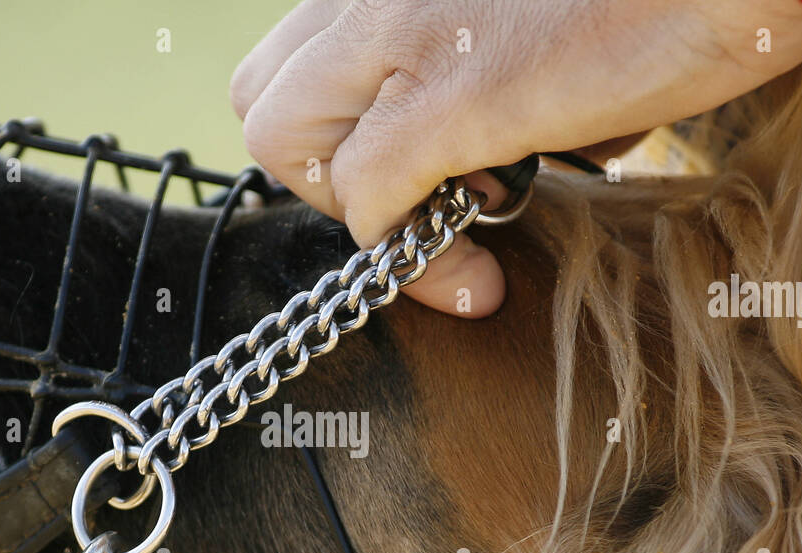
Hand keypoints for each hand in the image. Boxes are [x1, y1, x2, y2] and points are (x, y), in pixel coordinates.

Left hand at [231, 0, 801, 316]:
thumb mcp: (539, 13)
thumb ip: (487, 66)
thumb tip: (493, 154)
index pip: (295, 58)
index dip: (335, 136)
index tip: (409, 175)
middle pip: (263, 100)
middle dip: (325, 174)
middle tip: (411, 199)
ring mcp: (403, 35)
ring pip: (286, 147)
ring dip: (357, 214)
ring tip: (449, 231)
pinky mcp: (451, 97)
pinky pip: (371, 201)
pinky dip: (410, 258)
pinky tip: (474, 277)